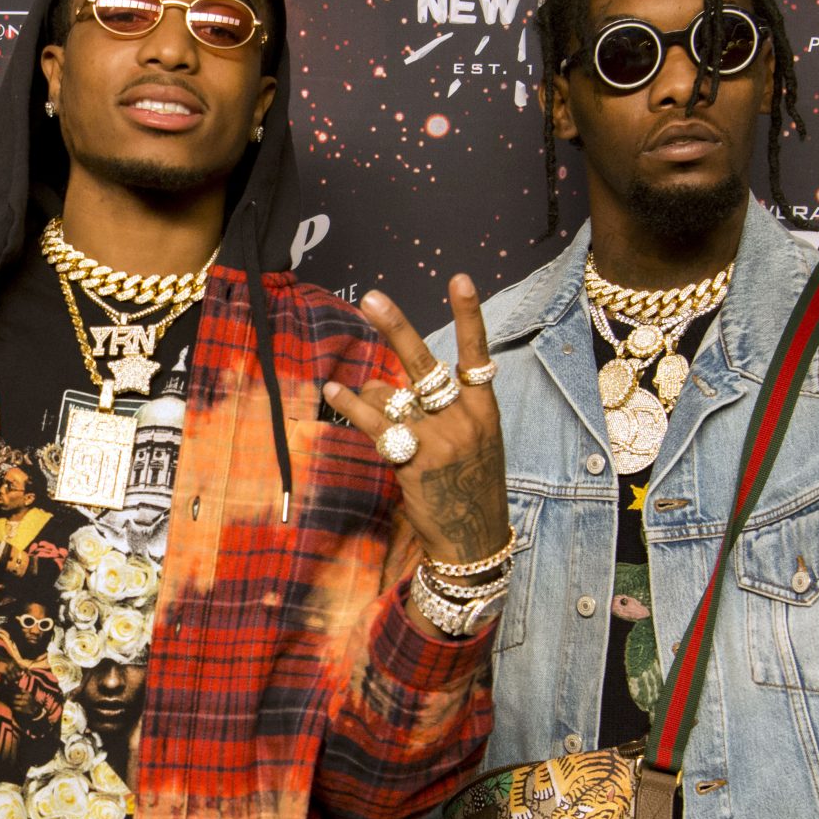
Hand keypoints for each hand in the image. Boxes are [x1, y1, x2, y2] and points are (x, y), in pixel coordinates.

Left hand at [322, 276, 509, 567]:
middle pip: (425, 364)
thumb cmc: (469, 484)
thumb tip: (385, 384)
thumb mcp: (471, 442)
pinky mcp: (414, 462)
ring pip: (392, 396)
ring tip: (345, 390)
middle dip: (396, 327)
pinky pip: (376, 426)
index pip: (478, 355)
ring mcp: (439, 440)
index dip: (469, 316)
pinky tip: (334, 392)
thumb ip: (437, 409)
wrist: (474, 538)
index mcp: (484, 409)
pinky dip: (352, 407)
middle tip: (371, 297)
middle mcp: (463, 419)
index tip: (460, 279)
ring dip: (369, 392)